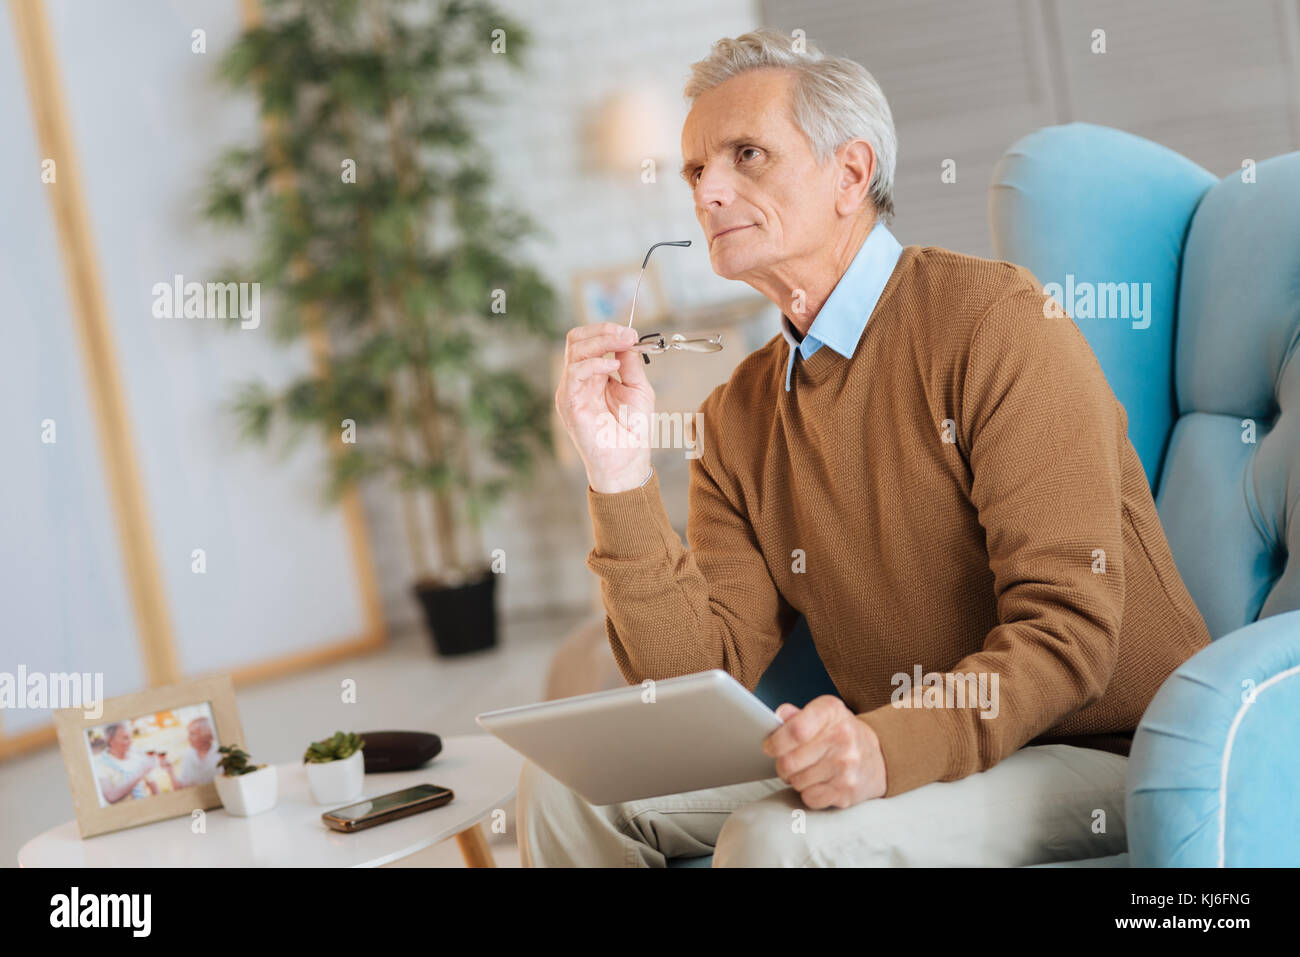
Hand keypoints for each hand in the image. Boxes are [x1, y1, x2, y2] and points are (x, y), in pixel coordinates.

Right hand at [556, 322, 653, 493]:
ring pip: (575, 350)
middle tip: (627, 334)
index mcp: (594, 375)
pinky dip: (594, 364)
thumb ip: (630, 364)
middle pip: (577, 340)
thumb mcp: (638, 389)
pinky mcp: (569, 403)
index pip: (589, 341)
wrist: (627, 461)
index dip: (608, 331)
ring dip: (601, 341)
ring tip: (624, 343)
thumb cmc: (632, 431)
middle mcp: (579, 380)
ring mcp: (571, 390)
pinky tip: (613, 365)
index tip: (632, 333)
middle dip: (603, 331)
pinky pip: (574, 373)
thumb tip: (626, 338)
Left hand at [762, 696, 886, 808]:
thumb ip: (797, 715)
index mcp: (831, 712)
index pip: (795, 730)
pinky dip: (808, 793)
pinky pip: (810, 798)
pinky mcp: (847, 791)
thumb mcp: (824, 714)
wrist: (878, 757)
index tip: (769, 747)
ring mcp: (846, 766)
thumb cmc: (842, 734)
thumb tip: (779, 715)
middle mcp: (841, 737)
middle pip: (789, 761)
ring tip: (806, 770)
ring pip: (796, 781)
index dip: (775, 742)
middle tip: (787, 762)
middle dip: (782, 764)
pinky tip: (818, 782)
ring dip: (795, 779)